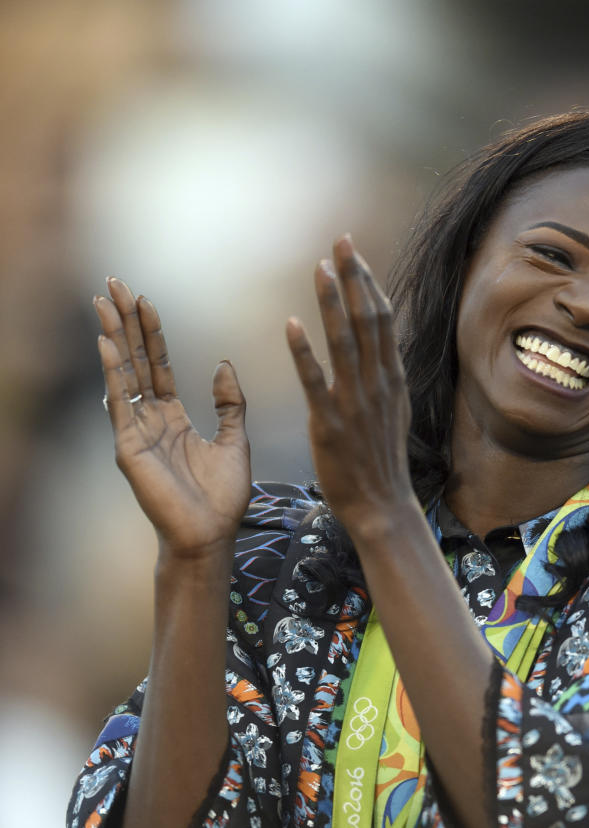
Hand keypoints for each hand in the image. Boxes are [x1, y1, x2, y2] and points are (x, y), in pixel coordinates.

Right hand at [95, 278, 251, 559]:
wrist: (212, 535)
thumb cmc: (222, 498)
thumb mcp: (236, 441)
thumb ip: (230, 403)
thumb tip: (222, 364)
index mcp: (173, 419)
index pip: (156, 366)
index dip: (150, 332)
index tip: (145, 299)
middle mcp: (150, 421)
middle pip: (134, 361)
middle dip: (125, 322)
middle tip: (114, 284)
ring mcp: (136, 432)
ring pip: (123, 374)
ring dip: (114, 336)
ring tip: (105, 301)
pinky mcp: (129, 447)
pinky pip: (120, 403)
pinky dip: (114, 373)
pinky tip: (108, 344)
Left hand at [285, 237, 414, 536]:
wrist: (381, 506)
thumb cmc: (380, 462)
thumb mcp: (392, 413)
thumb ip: (384, 378)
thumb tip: (381, 348)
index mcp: (391, 381)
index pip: (381, 321)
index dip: (367, 284)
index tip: (353, 255)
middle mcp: (376, 385)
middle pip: (366, 320)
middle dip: (353, 278)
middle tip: (340, 242)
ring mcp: (354, 404)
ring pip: (345, 343)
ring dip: (331, 303)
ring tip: (319, 269)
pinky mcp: (330, 424)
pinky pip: (316, 382)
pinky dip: (304, 352)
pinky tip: (293, 325)